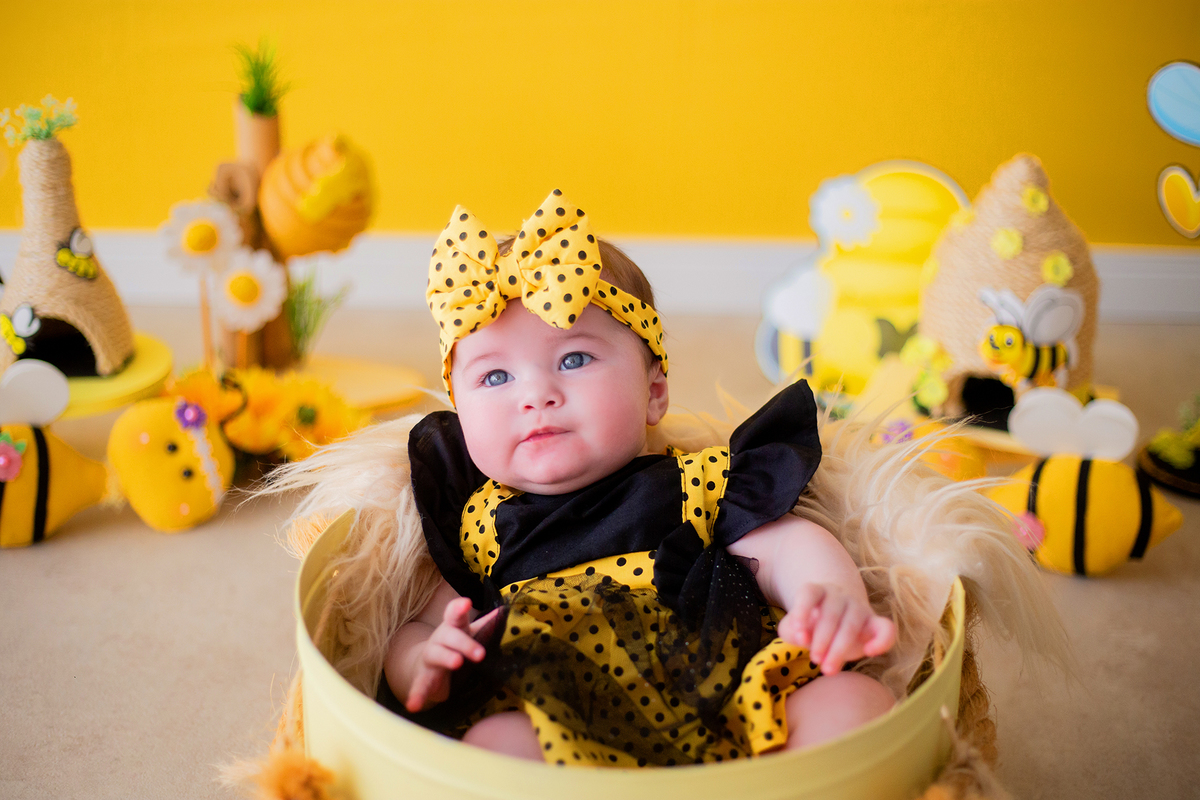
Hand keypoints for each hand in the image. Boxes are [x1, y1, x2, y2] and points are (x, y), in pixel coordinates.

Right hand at [405, 598, 498, 712]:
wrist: (424, 664)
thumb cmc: (453, 645)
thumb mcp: (467, 633)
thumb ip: (485, 624)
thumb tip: (504, 610)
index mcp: (453, 628)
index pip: (455, 615)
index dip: (459, 608)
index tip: (466, 603)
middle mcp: (440, 639)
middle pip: (451, 636)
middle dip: (465, 643)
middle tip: (480, 653)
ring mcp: (430, 657)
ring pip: (437, 655)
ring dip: (446, 658)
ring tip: (457, 662)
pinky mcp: (423, 677)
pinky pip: (419, 686)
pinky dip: (416, 695)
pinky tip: (413, 706)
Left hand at [777, 584, 895, 674]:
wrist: (838, 617)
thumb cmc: (812, 624)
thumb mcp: (795, 626)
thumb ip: (792, 630)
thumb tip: (802, 638)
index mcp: (816, 591)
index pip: (809, 593)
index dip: (802, 611)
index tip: (799, 636)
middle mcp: (838, 595)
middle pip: (830, 614)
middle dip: (821, 640)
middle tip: (815, 660)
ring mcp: (858, 607)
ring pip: (852, 624)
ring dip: (840, 648)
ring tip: (828, 669)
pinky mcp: (875, 623)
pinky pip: (886, 628)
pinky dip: (882, 640)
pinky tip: (869, 653)